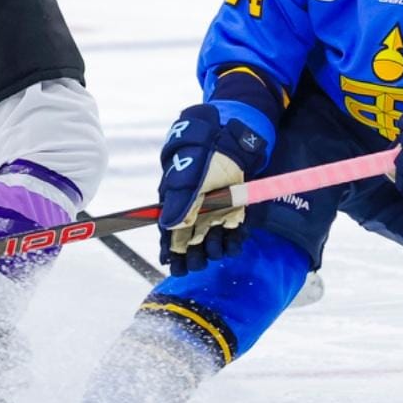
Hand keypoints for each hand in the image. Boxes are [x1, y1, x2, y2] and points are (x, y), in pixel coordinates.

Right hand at [157, 103, 267, 274]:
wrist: (233, 136)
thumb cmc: (204, 153)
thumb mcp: (189, 176)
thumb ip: (179, 201)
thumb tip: (167, 226)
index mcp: (178, 203)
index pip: (170, 235)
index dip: (171, 252)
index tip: (172, 265)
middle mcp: (196, 212)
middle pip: (190, 244)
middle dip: (191, 256)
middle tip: (195, 263)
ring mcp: (216, 213)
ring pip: (211, 242)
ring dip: (212, 250)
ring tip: (213, 249)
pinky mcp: (236, 212)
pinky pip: (233, 234)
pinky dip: (232, 242)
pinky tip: (232, 244)